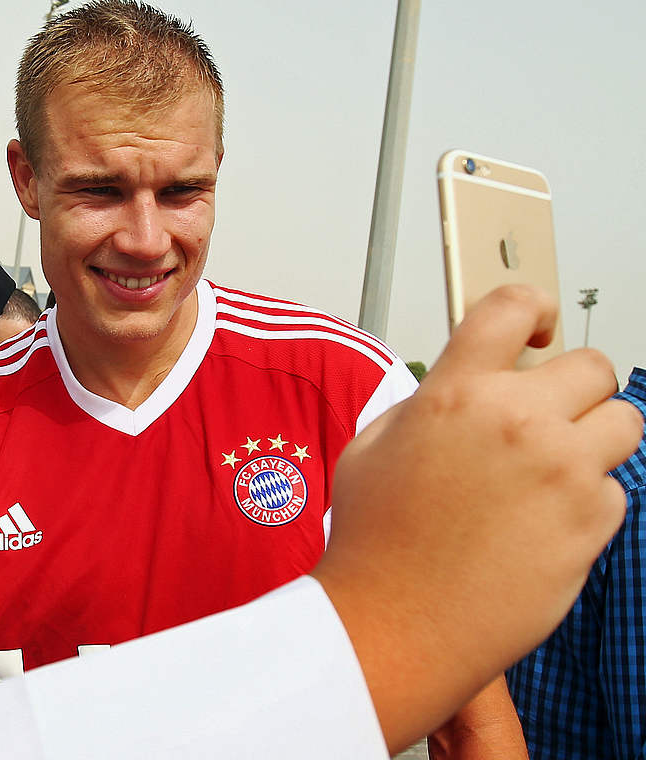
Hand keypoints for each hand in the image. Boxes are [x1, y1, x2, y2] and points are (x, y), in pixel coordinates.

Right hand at [312, 284, 641, 752]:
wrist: (395, 623)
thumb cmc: (376, 542)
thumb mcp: (370, 449)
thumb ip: (424, 404)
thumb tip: (468, 386)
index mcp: (454, 393)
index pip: (511, 307)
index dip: (533, 307)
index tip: (539, 330)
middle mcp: (514, 421)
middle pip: (593, 367)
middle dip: (574, 390)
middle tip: (548, 420)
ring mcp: (560, 470)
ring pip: (624, 423)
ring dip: (594, 441)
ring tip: (553, 472)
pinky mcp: (589, 521)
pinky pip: (614, 492)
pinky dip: (586, 505)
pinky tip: (539, 527)